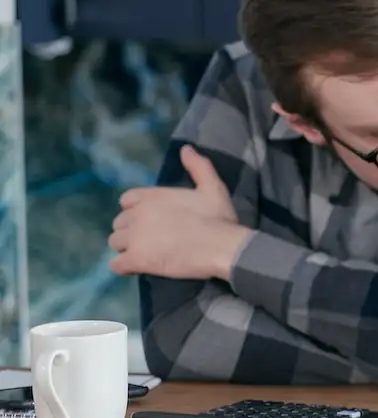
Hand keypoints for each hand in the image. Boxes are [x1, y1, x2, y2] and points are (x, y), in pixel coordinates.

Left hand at [109, 145, 250, 280]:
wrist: (222, 246)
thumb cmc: (218, 218)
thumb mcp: (212, 187)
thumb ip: (198, 166)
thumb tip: (185, 149)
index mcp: (151, 196)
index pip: (126, 201)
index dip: (136, 211)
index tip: (152, 220)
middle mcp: (137, 214)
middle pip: (119, 224)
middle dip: (131, 231)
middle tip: (151, 240)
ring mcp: (134, 238)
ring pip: (115, 243)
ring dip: (127, 249)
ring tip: (146, 255)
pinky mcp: (136, 259)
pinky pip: (116, 265)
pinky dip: (124, 267)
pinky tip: (138, 268)